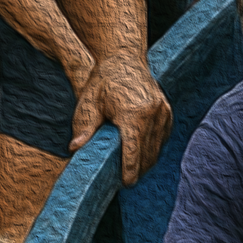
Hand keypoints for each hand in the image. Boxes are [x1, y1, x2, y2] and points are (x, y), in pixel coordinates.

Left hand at [75, 52, 172, 183]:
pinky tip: (142, 154)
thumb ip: (85, 127)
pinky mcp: (167, 111)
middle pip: (148, 153)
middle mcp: (153, 114)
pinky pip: (162, 138)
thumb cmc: (103, 81)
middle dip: (138, 169)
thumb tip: (74, 149)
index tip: (126, 183)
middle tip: (126, 181)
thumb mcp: (89, 103)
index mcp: (134, 113)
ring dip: (147, 161)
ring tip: (133, 171)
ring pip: (157, 147)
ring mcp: (163, 112)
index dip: (130, 170)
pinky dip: (153, 148)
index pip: (133, 151)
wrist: (123, 58)